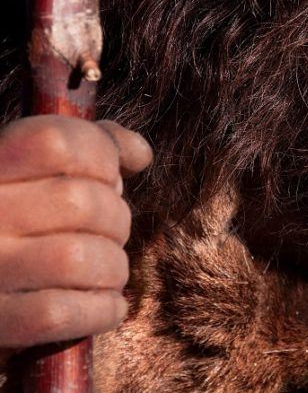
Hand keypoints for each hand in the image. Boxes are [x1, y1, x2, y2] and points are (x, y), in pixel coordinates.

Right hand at [0, 115, 151, 347]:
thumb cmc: (16, 221)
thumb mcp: (34, 172)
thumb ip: (86, 148)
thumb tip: (140, 153)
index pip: (57, 143)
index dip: (101, 156)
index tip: (108, 176)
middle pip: (80, 202)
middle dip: (116, 219)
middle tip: (112, 232)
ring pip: (76, 259)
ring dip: (113, 267)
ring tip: (111, 270)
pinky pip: (59, 315)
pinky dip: (100, 311)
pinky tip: (108, 306)